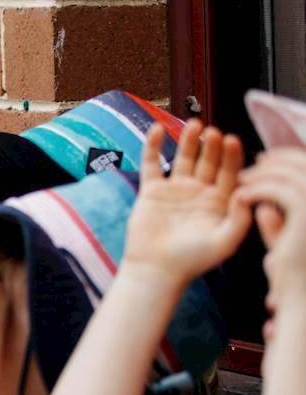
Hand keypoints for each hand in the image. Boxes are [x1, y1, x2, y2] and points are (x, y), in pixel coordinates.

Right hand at [122, 121, 250, 283]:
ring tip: (194, 124)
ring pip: (184, 158)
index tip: (232, 141)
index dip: (232, 156)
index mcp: (219, 202)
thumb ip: (240, 218)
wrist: (156, 270)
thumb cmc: (192, 261)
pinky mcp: (152, 191)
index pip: (229, 172)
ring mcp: (175, 190)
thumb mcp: (225, 242)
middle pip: (208, 161)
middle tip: (214, 132)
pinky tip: (156, 129)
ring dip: (188, 140)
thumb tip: (244, 192)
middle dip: (212, 145)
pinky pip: (151, 164)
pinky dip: (152, 147)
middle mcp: (198, 192)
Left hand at [237, 147, 305, 325]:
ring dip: (264, 174)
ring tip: (243, 180)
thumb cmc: (293, 279)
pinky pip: (280, 191)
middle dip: (279, 161)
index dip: (292, 160)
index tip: (267, 160)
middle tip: (254, 163)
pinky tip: (242, 196)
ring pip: (292, 176)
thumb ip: (279, 226)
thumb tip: (264, 208)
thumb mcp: (287, 247)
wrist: (301, 300)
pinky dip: (259, 189)